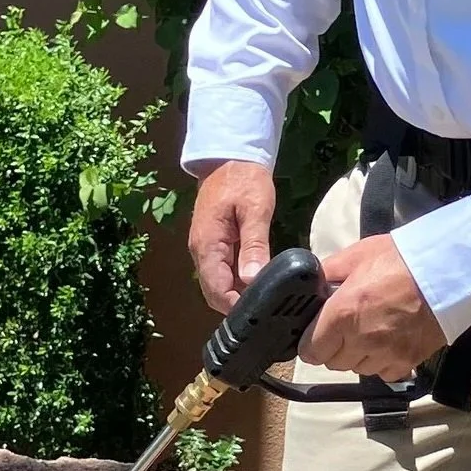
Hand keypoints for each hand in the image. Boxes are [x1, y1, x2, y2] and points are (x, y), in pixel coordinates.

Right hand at [189, 160, 276, 315]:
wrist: (230, 156)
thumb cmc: (244, 179)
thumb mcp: (255, 210)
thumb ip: (254, 245)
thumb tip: (252, 280)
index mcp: (207, 245)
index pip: (217, 290)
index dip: (237, 307)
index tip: (262, 313)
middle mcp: (201, 251)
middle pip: (214, 293)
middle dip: (237, 306)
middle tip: (269, 310)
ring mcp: (205, 248)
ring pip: (218, 284)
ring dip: (238, 295)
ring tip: (268, 300)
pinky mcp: (214, 244)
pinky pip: (222, 272)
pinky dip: (237, 282)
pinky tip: (259, 282)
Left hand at [301, 234, 446, 384]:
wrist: (449, 271)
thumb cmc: (405, 259)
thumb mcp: (358, 255)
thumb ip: (328, 272)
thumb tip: (312, 285)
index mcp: (344, 313)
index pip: (310, 351)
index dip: (310, 342)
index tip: (316, 334)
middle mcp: (362, 339)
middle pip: (333, 362)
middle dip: (334, 346)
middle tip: (345, 326)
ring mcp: (386, 354)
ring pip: (357, 369)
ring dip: (358, 355)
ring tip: (370, 330)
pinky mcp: (407, 361)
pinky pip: (383, 373)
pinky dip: (382, 362)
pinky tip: (388, 341)